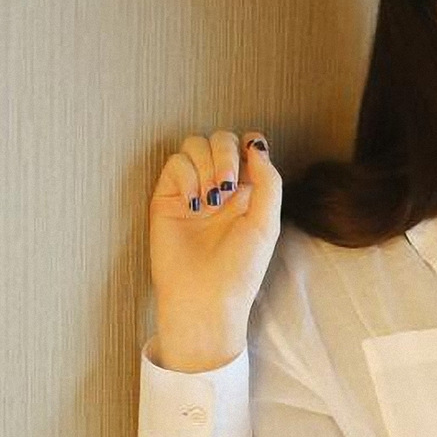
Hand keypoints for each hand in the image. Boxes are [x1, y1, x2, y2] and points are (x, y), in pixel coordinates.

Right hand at [149, 129, 281, 349]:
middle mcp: (220, 188)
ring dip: (206, 164)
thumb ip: (268, 182)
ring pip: (195, 145)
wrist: (204, 296)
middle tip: (226, 187)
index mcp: (248, 192)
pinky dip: (187, 176)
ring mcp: (193, 191)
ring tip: (211, 200)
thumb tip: (256, 145)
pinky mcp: (167, 197)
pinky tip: (193, 203)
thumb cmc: (239, 269)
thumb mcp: (266, 223)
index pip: (247, 147)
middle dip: (225, 154)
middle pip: (220, 139)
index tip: (251, 159)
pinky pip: (175, 164)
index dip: (249, 144)